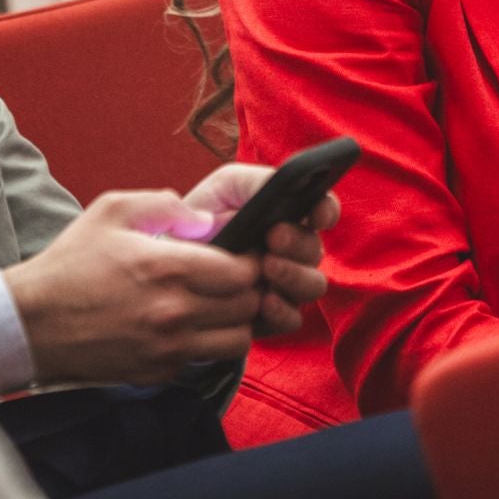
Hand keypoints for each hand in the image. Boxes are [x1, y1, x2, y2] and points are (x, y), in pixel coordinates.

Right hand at [2, 189, 262, 385]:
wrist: (30, 323)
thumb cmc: (70, 264)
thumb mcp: (111, 211)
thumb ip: (164, 204)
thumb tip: (204, 217)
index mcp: (168, 267)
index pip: (243, 272)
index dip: (252, 260)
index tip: (243, 253)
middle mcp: (174, 312)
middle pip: (247, 307)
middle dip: (250, 290)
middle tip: (236, 279)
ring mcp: (167, 348)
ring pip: (236, 342)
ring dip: (236, 322)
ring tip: (219, 305)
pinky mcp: (158, 372)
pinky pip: (204, 360)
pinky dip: (206, 344)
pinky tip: (189, 325)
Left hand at [183, 163, 338, 335]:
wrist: (172, 255)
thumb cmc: (202, 214)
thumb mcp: (226, 186)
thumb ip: (258, 181)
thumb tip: (285, 185)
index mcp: (290, 216)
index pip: (324, 210)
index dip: (326, 211)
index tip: (315, 214)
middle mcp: (295, 251)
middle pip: (317, 250)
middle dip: (299, 243)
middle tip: (274, 237)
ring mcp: (287, 284)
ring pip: (313, 286)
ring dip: (296, 276)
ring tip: (267, 267)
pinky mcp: (272, 316)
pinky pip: (292, 319)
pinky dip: (283, 310)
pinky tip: (265, 301)